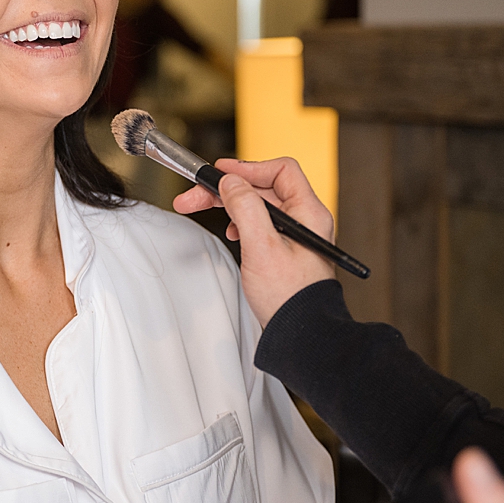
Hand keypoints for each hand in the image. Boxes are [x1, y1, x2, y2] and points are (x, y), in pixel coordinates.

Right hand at [173, 157, 333, 323]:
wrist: (300, 334)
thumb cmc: (290, 298)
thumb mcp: (261, 247)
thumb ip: (245, 208)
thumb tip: (232, 182)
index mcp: (308, 213)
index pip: (280, 171)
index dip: (248, 167)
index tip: (220, 171)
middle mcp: (304, 220)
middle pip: (263, 187)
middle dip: (227, 189)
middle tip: (194, 195)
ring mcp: (294, 235)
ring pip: (258, 205)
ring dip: (229, 204)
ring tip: (202, 210)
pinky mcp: (284, 250)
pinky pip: (260, 223)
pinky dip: (239, 221)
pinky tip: (230, 231)